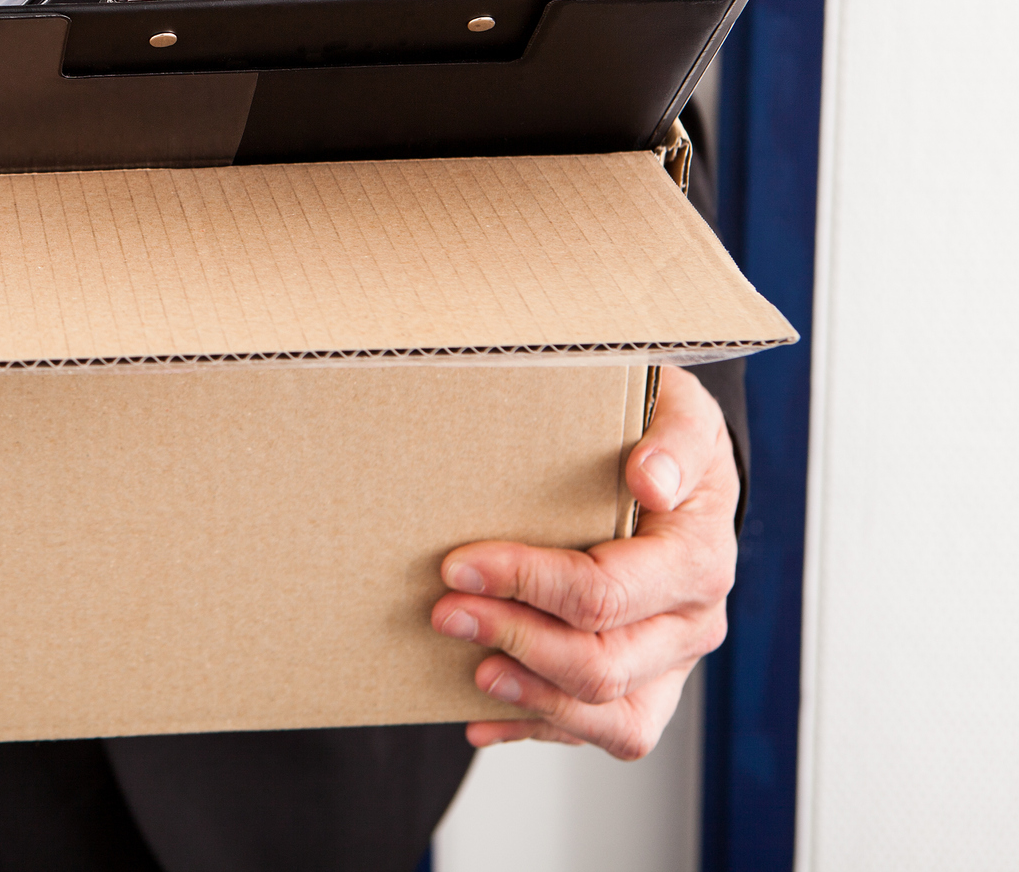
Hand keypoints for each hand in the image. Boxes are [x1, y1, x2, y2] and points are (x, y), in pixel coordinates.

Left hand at [430, 365, 736, 758]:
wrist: (679, 471)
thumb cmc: (665, 436)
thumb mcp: (677, 409)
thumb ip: (670, 436)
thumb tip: (649, 478)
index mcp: (699, 558)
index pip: (606, 593)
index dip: (526, 585)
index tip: (459, 566)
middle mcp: (692, 622)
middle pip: (601, 663)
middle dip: (512, 637)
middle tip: (444, 611)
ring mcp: (671, 662)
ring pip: (609, 714)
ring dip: (530, 695)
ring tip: (472, 670)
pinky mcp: (647, 686)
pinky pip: (604, 733)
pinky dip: (540, 728)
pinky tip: (485, 717)